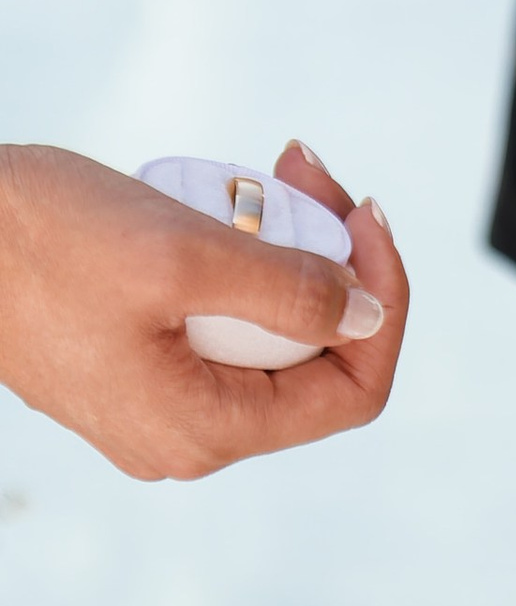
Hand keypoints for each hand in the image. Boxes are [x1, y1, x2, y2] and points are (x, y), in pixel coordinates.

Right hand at [0, 140, 405, 479]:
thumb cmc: (42, 242)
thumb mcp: (184, 256)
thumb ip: (292, 293)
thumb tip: (367, 315)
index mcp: (204, 431)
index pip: (352, 391)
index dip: (383, 303)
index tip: (365, 216)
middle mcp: (185, 436)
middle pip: (313, 355)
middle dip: (332, 257)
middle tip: (306, 169)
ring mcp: (157, 403)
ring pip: (268, 331)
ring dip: (286, 249)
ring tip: (266, 173)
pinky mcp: (134, 363)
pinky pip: (219, 320)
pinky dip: (237, 261)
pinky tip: (220, 203)